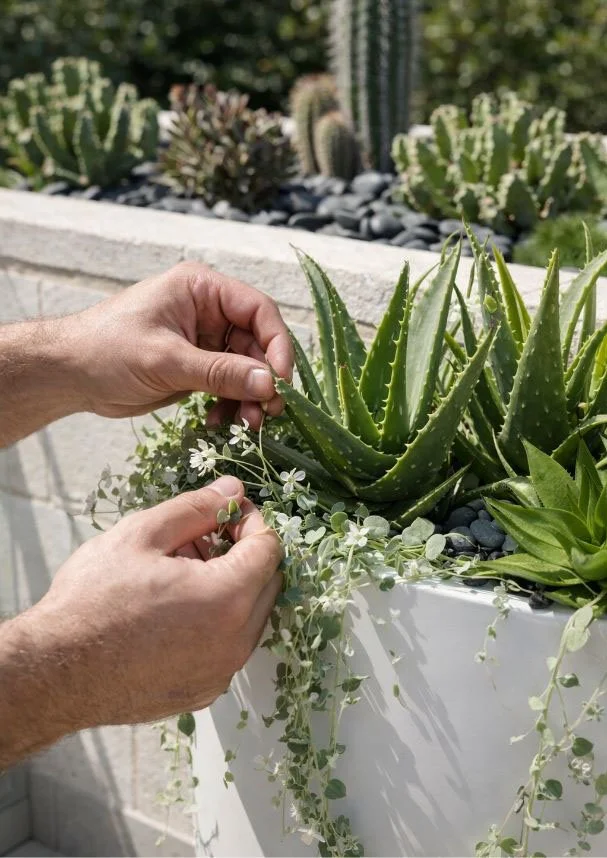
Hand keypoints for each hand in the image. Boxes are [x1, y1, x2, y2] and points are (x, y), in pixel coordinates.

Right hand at [0, 475, 282, 763]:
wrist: (55, 671)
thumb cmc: (93, 600)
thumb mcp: (142, 535)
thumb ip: (196, 508)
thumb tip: (233, 490)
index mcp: (227, 598)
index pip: (268, 548)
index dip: (250, 521)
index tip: (226, 512)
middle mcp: (235, 643)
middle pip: (267, 583)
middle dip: (244, 553)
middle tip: (200, 539)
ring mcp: (220, 673)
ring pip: (250, 617)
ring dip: (230, 587)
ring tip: (180, 572)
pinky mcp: (203, 691)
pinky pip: (228, 647)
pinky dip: (217, 622)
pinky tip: (175, 609)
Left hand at [66, 261, 293, 428]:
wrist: (68, 374)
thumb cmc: (106, 350)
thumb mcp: (166, 360)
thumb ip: (219, 372)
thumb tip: (269, 384)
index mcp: (202, 289)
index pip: (258, 310)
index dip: (277, 345)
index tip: (282, 381)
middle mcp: (208, 310)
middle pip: (257, 343)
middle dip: (263, 380)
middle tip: (268, 412)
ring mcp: (203, 339)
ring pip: (246, 368)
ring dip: (249, 397)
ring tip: (246, 425)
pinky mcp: (195, 366)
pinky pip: (227, 385)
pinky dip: (229, 405)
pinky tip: (218, 423)